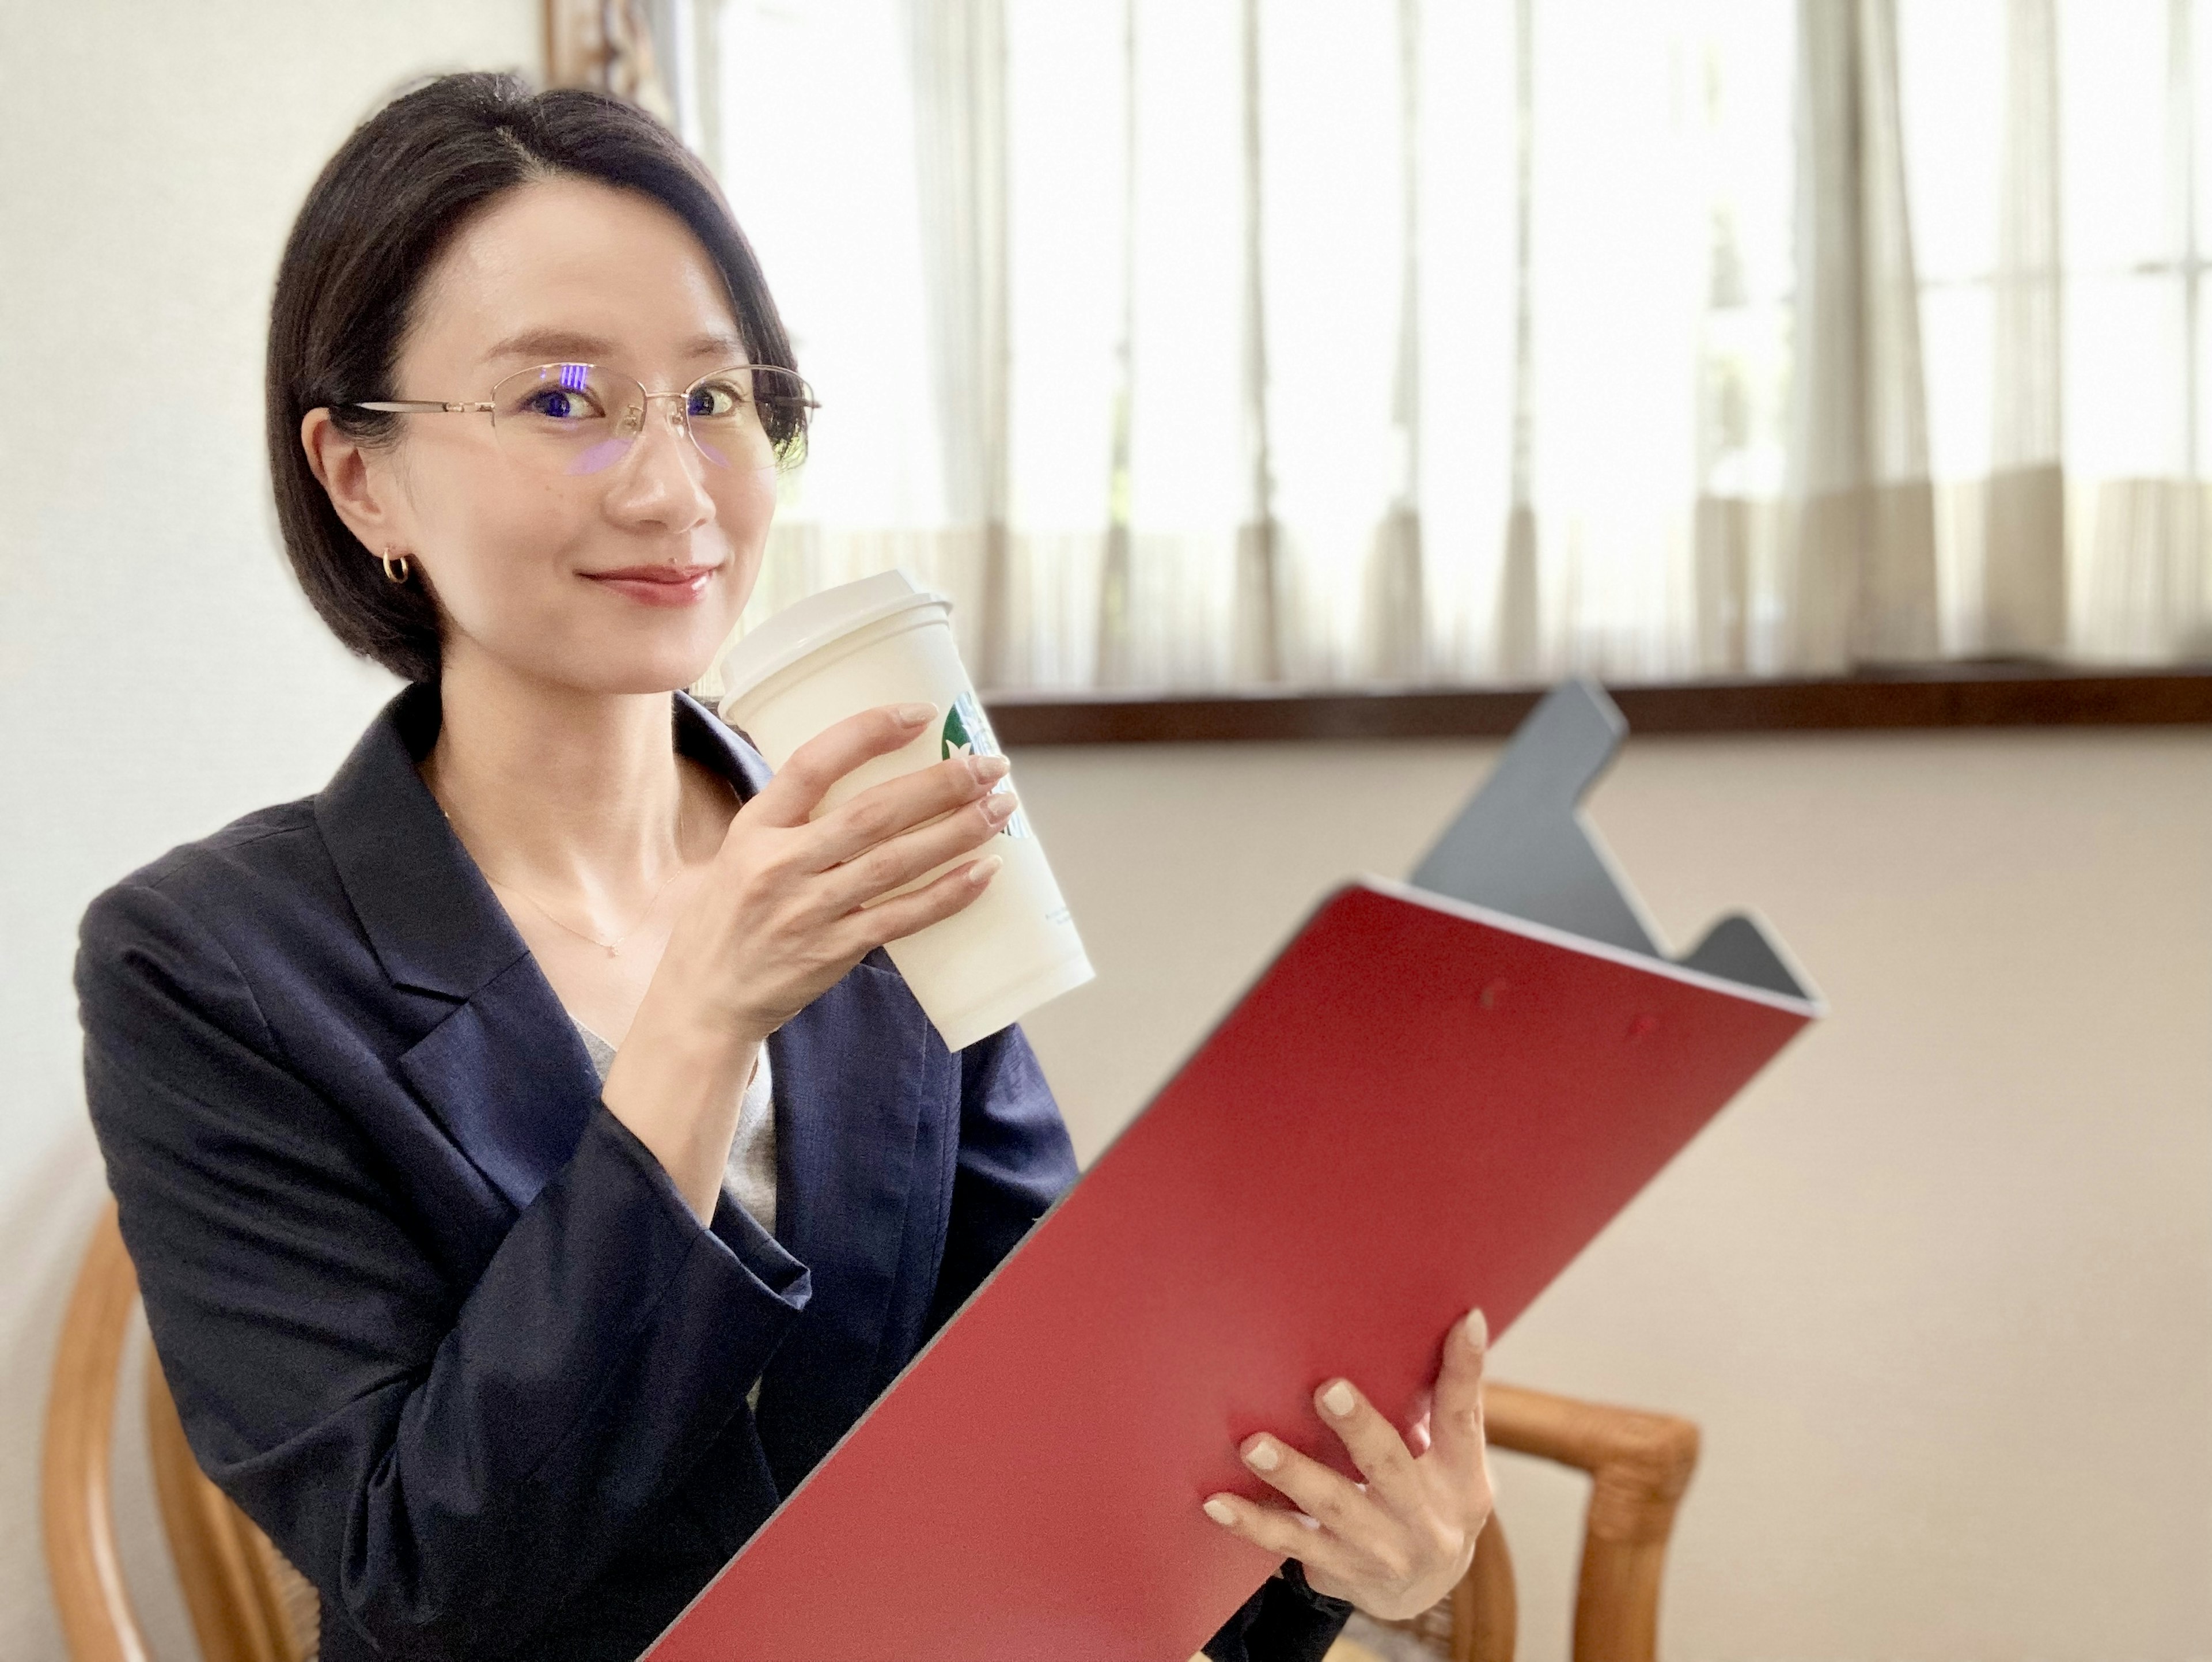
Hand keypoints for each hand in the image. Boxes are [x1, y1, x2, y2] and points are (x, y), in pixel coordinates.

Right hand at [654, 701, 1014, 1045]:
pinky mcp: (832, 951)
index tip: (921, 713)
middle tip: (990, 766)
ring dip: (956, 832)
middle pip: (872, 813)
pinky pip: (900, 918)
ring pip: (895, 862)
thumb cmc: (730, 916)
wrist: (704, 998)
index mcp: (755, 826)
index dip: (869, 732)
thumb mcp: (740, 850)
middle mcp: (779, 864)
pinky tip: (984, 872)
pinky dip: (946, 894)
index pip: (813, 763)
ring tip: (1000, 809)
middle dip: (939, 785)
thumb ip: (794, 816)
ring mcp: (807, 911)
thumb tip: (873, 772)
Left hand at [1201, 1310, 1494, 1621]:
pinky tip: (1217, 1503)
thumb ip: (1443, 1403)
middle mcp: (1427, 1518)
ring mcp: (1382, 1550)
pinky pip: (1290, 1542)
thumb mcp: (1454, 1460)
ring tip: (1254, 1446)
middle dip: (1359, 1430)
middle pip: (1391, 1466)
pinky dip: (1252, 1523)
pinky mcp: (1339, 1569)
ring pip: (1333, 1506)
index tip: (1464, 1321)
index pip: (1464, 1416)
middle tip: (1327, 1390)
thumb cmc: (1431, 1495)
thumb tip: (1444, 1320)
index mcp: (1462, 1477)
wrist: (1424, 1589)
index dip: (1466, 1369)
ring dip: (1292, 1474)